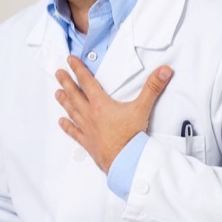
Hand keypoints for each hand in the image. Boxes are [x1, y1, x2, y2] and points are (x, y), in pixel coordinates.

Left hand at [55, 55, 172, 172]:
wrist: (125, 160)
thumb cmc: (131, 136)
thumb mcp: (143, 108)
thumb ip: (153, 88)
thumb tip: (164, 71)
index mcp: (101, 104)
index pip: (87, 82)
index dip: (78, 69)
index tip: (70, 60)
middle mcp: (90, 115)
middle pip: (74, 94)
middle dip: (66, 82)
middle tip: (58, 73)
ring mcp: (87, 129)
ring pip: (72, 111)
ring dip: (64, 101)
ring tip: (57, 93)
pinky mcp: (87, 142)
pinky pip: (74, 132)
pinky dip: (67, 126)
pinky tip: (61, 122)